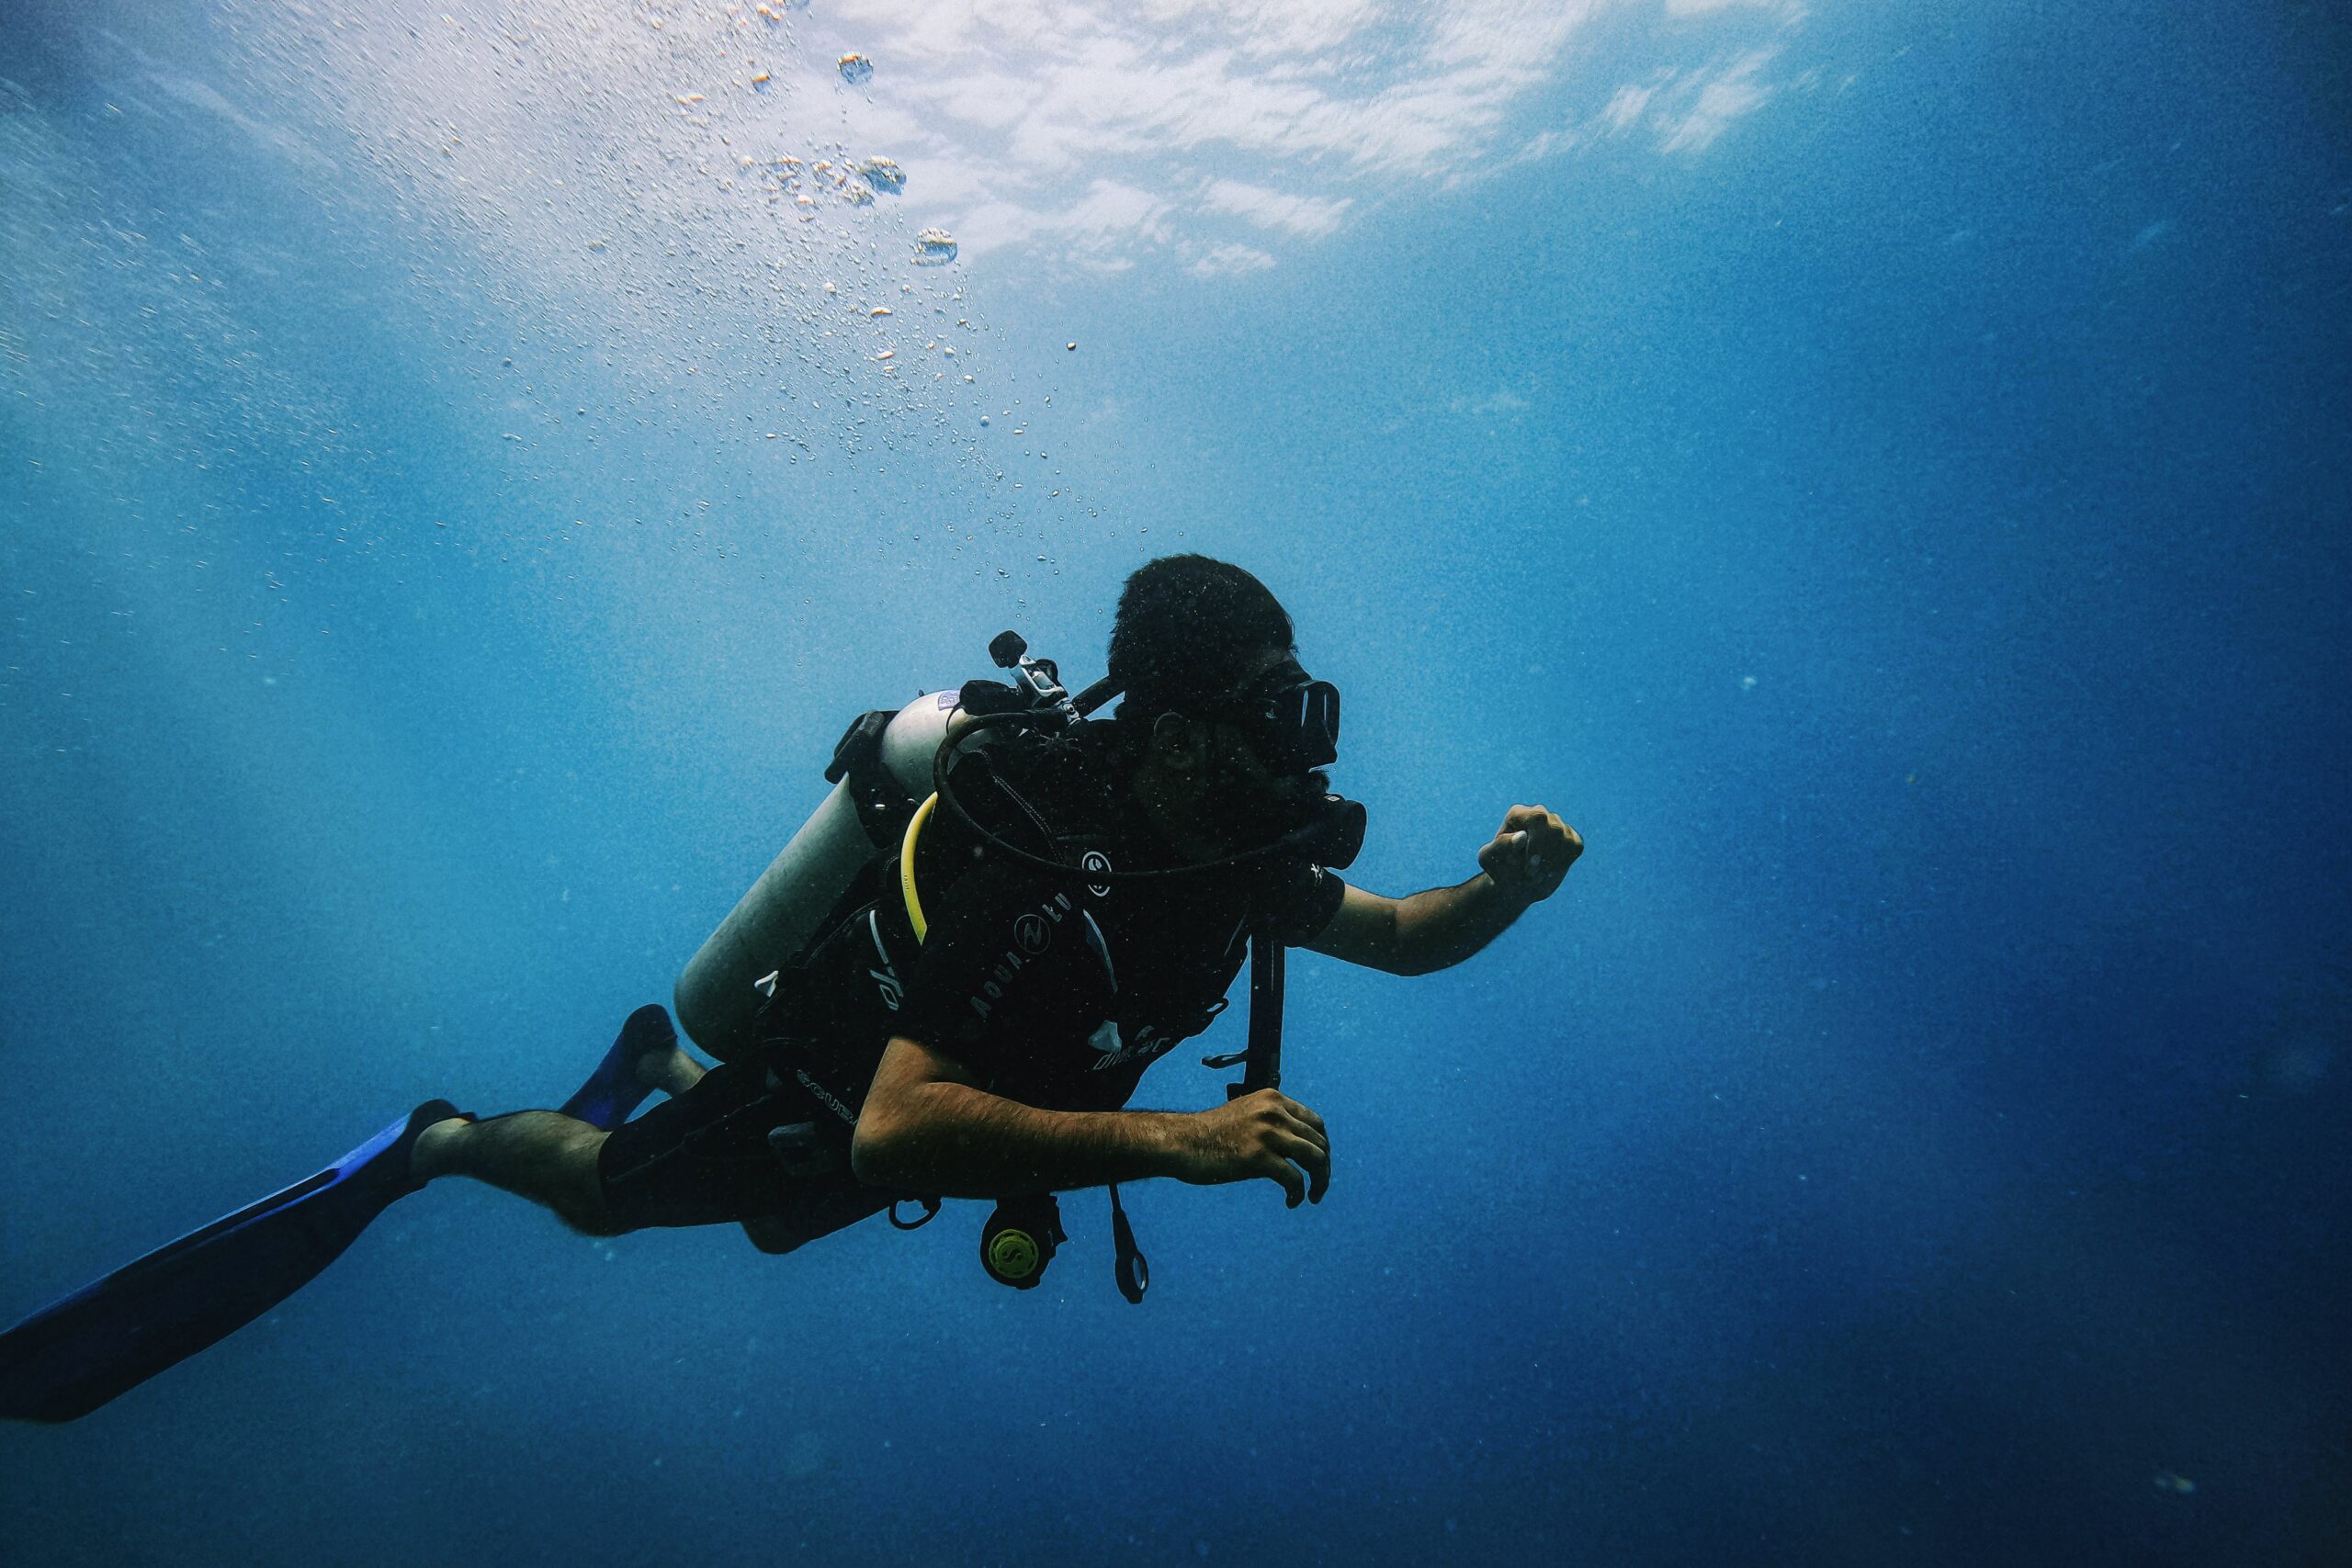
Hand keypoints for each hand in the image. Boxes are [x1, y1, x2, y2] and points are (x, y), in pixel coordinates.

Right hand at [1172, 1090, 1329, 1207]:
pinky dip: (1298, 1193)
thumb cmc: (1212, 1135)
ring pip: (1315, 1159)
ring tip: (1313, 1196)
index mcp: (1273, 1099)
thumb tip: (1301, 1143)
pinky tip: (1292, 1202)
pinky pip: (1294, 1179)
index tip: (1319, 1165)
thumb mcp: (1248, 1114)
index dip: (1323, 1147)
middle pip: (1319, 1142)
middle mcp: (1274, 1112)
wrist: (1182, 1142)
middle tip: (1318, 1186)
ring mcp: (1267, 1133)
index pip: (1316, 1123)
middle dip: (1324, 1168)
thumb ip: (1273, 1121)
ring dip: (1320, 1181)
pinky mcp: (1258, 1157)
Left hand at [1478, 804, 1581, 902]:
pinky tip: (1548, 869)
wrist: (1515, 885)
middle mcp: (1539, 814)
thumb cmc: (1499, 868)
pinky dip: (1563, 862)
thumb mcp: (1491, 858)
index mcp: (1518, 814)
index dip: (1537, 843)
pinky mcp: (1570, 837)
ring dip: (1552, 862)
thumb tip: (1522, 836)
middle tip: (1531, 874)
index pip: (1538, 818)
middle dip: (1546, 856)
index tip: (1529, 867)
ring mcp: (1556, 825)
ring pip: (1566, 838)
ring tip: (1536, 874)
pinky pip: (1575, 846)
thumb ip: (1502, 845)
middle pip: (1555, 828)